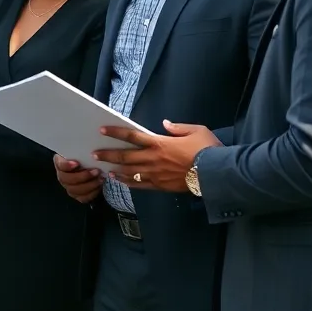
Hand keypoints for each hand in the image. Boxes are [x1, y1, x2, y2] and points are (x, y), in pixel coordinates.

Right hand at [53, 154, 102, 203]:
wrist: (90, 166)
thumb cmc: (85, 156)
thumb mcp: (82, 150)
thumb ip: (81, 149)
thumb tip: (85, 141)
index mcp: (60, 162)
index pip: (59, 165)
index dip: (66, 165)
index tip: (77, 163)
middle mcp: (62, 176)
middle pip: (66, 179)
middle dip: (82, 176)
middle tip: (96, 171)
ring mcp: (69, 187)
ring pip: (74, 190)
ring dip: (89, 185)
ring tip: (100, 178)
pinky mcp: (77, 195)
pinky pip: (82, 198)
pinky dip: (92, 193)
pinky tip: (99, 186)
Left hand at [92, 121, 221, 192]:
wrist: (217, 174)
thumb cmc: (208, 150)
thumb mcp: (196, 131)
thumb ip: (178, 127)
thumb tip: (165, 124)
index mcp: (160, 143)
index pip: (132, 136)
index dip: (116, 133)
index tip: (102, 130)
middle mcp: (154, 159)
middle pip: (125, 156)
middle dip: (108, 154)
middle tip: (95, 154)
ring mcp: (156, 174)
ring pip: (130, 172)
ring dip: (116, 170)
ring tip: (104, 168)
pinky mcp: (161, 186)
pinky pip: (141, 185)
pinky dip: (129, 182)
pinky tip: (121, 181)